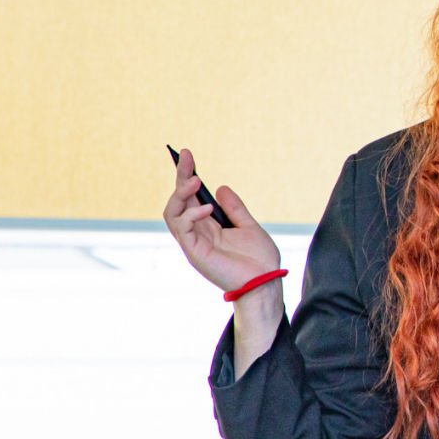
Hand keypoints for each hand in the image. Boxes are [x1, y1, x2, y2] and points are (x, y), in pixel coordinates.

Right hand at [162, 148, 281, 296]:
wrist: (266, 283)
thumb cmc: (259, 260)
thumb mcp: (248, 226)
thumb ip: (234, 208)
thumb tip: (220, 187)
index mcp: (209, 226)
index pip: (191, 198)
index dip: (186, 176)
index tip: (187, 155)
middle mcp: (197, 233)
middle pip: (178, 201)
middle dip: (180, 177)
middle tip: (186, 158)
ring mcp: (194, 243)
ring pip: (172, 213)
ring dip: (181, 194)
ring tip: (195, 181)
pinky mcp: (195, 253)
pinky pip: (182, 229)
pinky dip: (191, 215)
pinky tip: (207, 208)